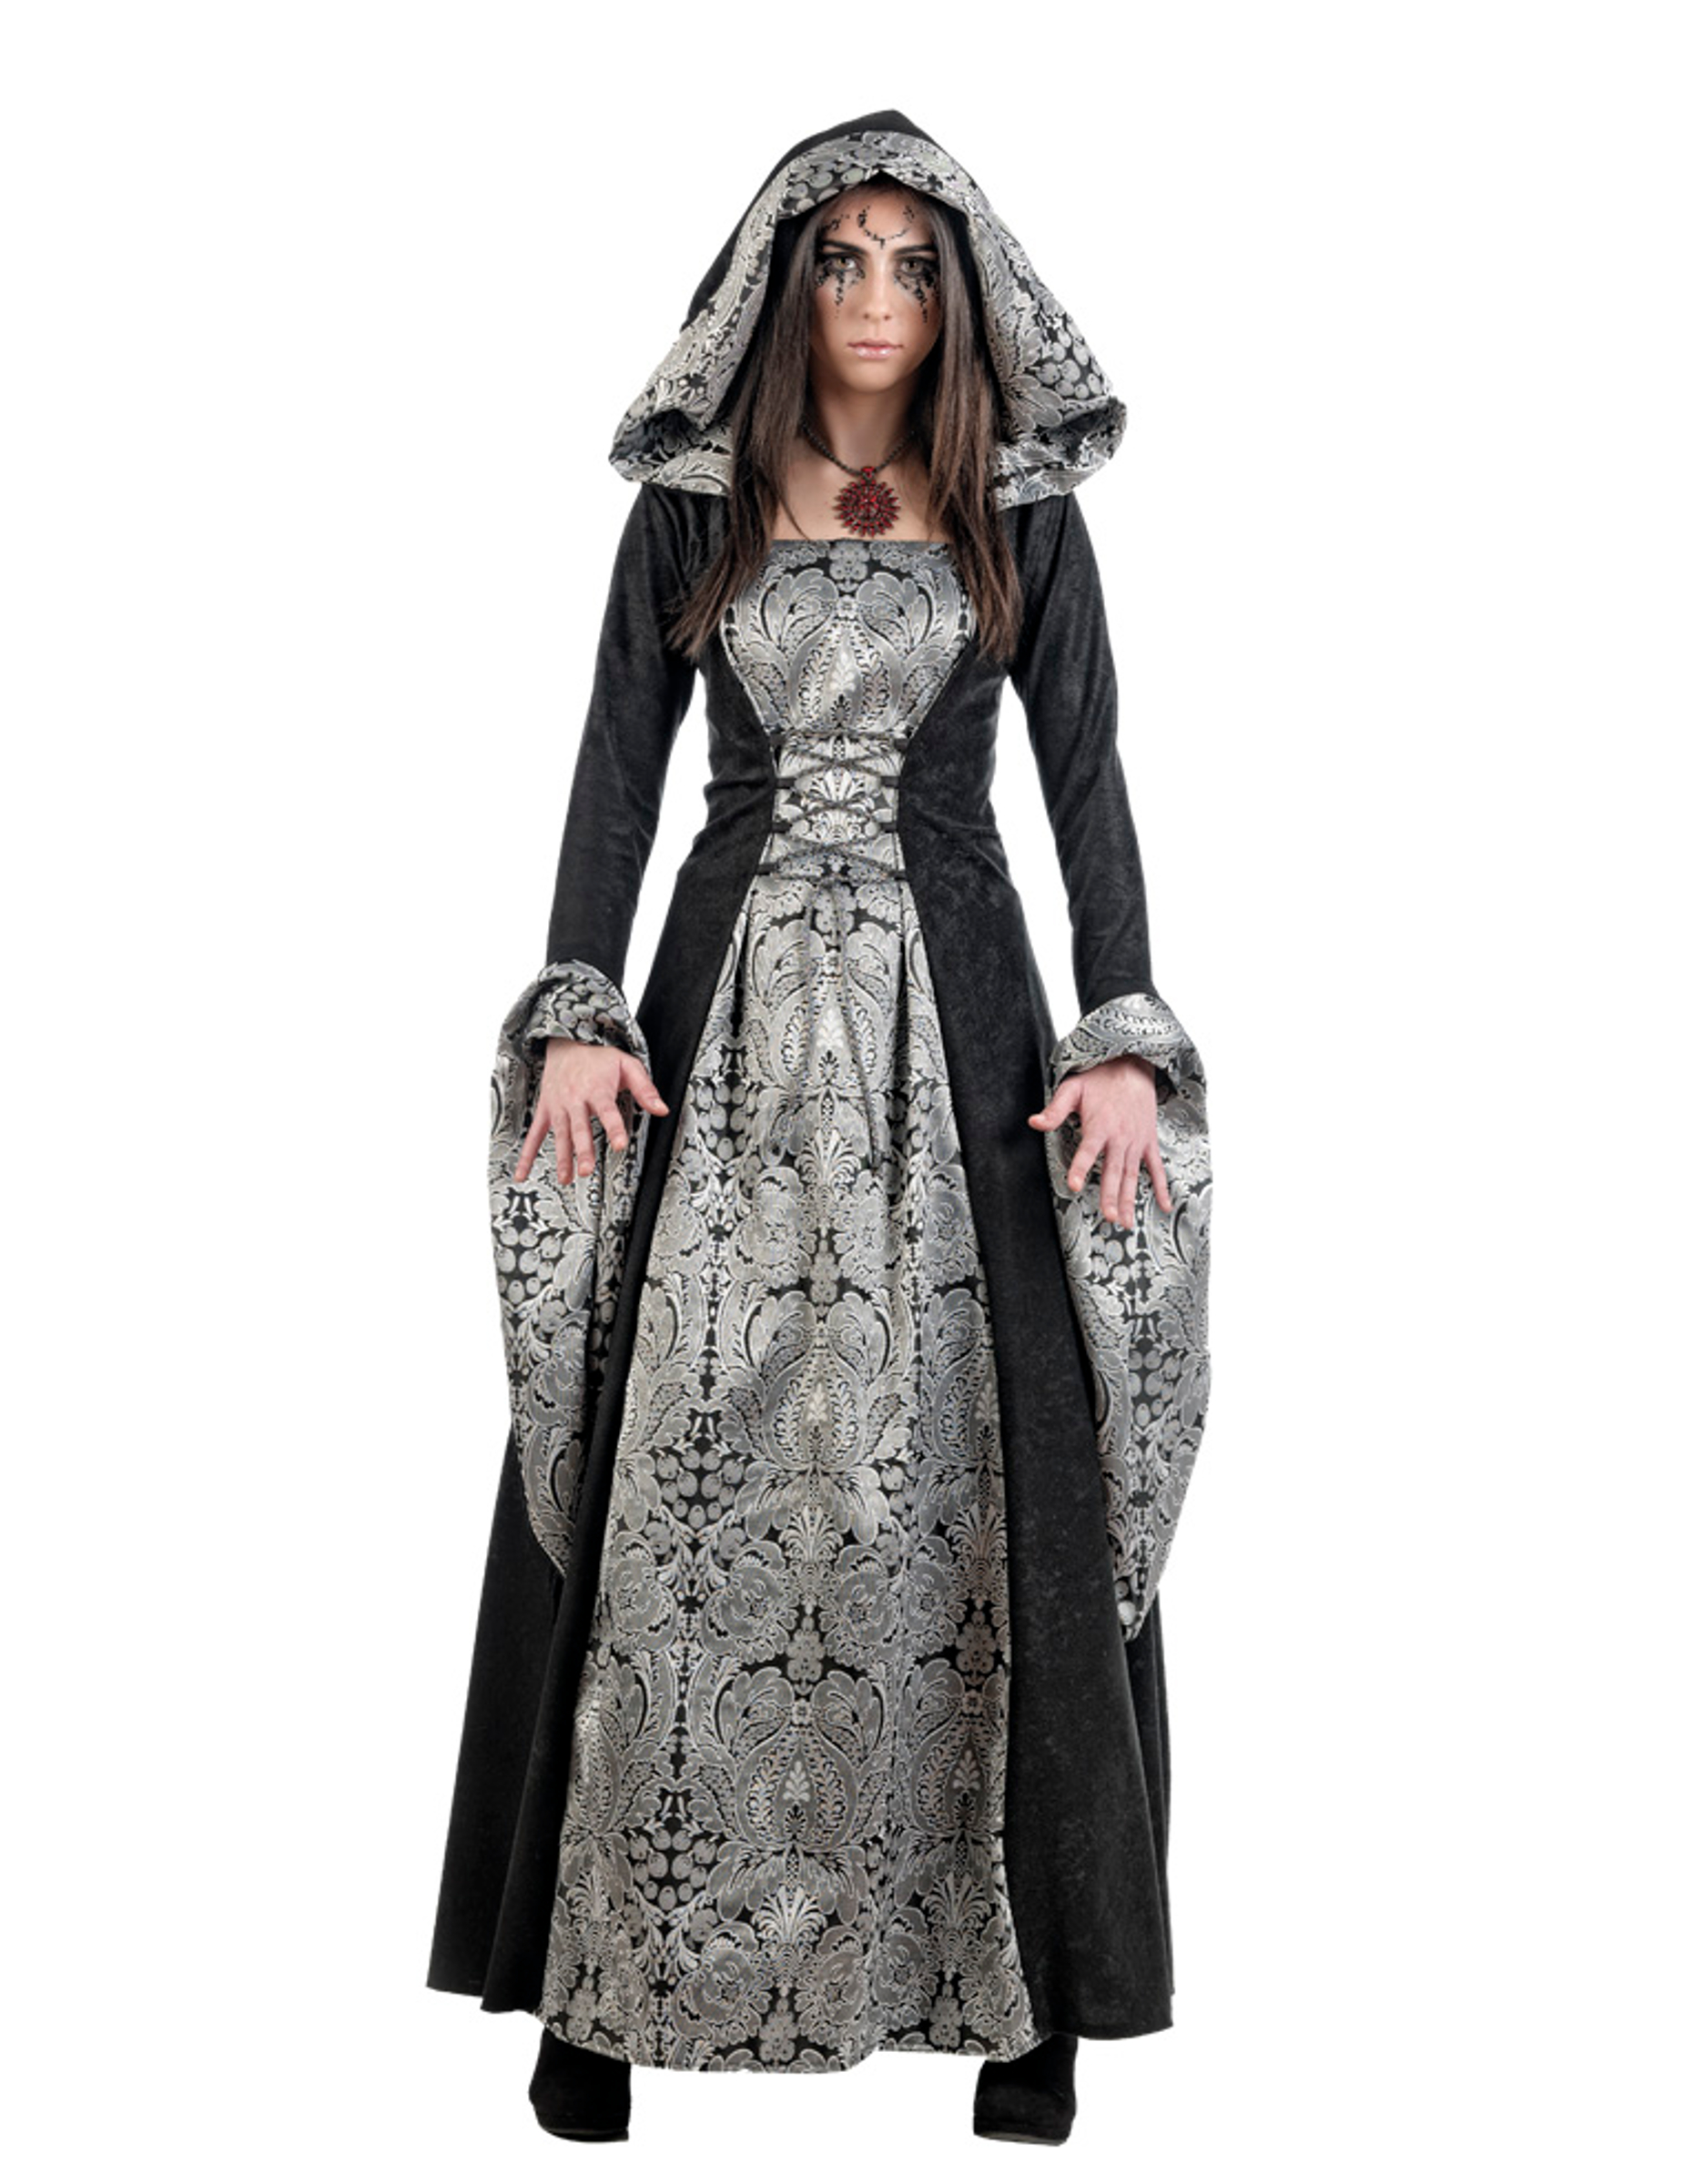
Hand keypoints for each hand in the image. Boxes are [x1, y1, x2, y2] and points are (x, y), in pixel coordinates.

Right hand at [514, 1037, 669, 1186]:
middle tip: (586, 1170)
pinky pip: (534, 1136)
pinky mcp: (545, 1111)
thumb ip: (645, 1089)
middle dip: (582, 1150)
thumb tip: (663, 1110)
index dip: (614, 1128)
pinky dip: (526, 1156)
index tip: (620, 1145)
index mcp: (597, 1089)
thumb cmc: (599, 1058)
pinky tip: (522, 1174)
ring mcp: (557, 1107)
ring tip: (566, 1178)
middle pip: (579, 1128)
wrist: (567, 1043)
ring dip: (562, 1157)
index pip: (608, 1112)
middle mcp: (575, 1099)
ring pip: (559, 1135)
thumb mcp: (627, 1065)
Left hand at [1027, 1054, 1169, 1229]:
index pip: (1088, 1151)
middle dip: (1111, 1195)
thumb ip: (1055, 1109)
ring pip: (1132, 1175)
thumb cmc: (1099, 1078)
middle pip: (1114, 1171)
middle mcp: (1120, 1137)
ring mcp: (1137, 1142)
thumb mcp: (1072, 1088)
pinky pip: (1157, 1168)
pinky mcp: (1148, 1142)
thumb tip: (1034, 1122)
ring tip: (1125, 1222)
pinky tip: (1164, 1206)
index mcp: (1100, 1126)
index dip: (1081, 1168)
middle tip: (1108, 1217)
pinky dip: (1161, 1187)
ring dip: (1129, 1199)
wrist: (1133, 1065)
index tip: (1075, 1185)